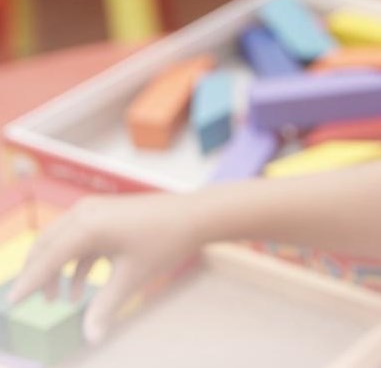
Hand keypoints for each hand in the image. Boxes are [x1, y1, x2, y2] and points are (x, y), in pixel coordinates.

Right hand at [7, 192, 201, 343]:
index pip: (47, 259)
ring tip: (58, 301)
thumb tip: (91, 337)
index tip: (12, 304)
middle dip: (37, 276)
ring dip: (56, 270)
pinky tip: (78, 289)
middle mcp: (84, 213)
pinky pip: (79, 239)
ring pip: (61, 242)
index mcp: (87, 226)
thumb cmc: (165, 242)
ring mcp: (94, 210)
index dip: (29, 283)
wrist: (195, 215)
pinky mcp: (104, 213)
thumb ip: (105, 307)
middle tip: (29, 303)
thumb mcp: (132, 278)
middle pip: (47, 247)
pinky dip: (76, 262)